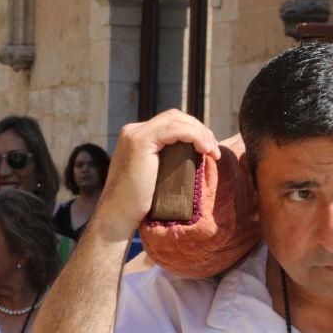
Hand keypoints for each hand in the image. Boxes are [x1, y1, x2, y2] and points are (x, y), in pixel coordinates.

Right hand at [97, 109, 220, 239]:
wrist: (118, 215)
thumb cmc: (138, 204)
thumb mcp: (155, 175)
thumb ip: (166, 161)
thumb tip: (193, 156)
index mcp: (136, 135)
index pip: (170, 122)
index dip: (193, 131)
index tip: (208, 149)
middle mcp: (133, 130)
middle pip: (175, 117)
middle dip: (199, 129)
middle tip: (214, 150)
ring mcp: (135, 134)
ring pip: (176, 120)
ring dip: (201, 133)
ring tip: (213, 152)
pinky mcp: (140, 141)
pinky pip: (175, 130)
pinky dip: (194, 136)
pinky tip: (205, 150)